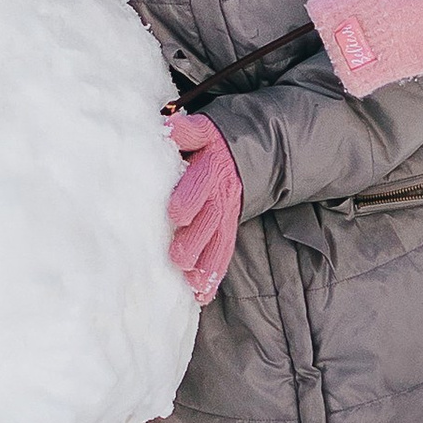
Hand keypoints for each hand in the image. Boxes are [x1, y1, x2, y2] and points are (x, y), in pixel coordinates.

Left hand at [164, 109, 241, 299]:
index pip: (202, 182)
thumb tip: (169, 127)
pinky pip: (223, 252)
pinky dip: (213, 274)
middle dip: (194, 239)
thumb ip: (189, 131)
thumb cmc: (212, 142)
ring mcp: (227, 214)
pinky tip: (200, 295)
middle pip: (210, 219)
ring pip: (219, 241)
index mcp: (212, 166)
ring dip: (205, 264)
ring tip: (190, 283)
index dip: (190, 197)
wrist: (253, 151)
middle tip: (178, 257)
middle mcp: (221, 193)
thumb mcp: (205, 129)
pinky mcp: (228, 228)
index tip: (176, 214)